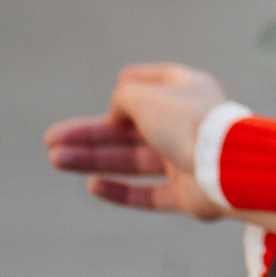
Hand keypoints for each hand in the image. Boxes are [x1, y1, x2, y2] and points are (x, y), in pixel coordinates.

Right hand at [43, 63, 234, 222]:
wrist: (225, 166)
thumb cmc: (187, 122)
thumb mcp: (147, 97)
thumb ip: (124, 98)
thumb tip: (115, 114)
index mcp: (190, 92)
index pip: (160, 82)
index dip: (136, 83)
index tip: (117, 83)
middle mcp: (189, 124)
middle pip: (133, 129)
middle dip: (91, 133)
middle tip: (51, 140)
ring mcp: (187, 160)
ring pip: (134, 160)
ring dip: (94, 159)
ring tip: (56, 159)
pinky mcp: (187, 194)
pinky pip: (149, 193)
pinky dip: (121, 190)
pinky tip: (93, 185)